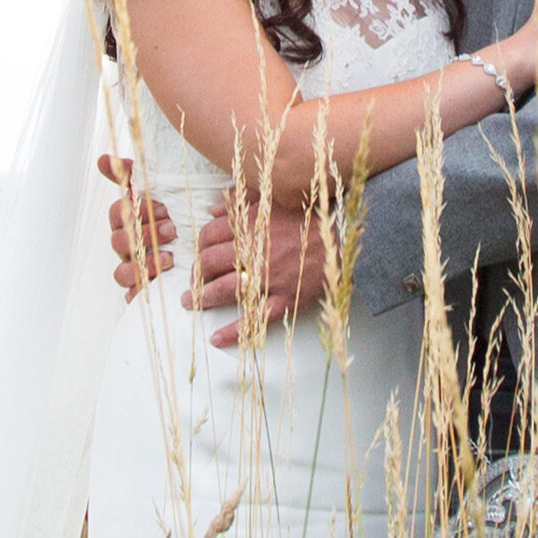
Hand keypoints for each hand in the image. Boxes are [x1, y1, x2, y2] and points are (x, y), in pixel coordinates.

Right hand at [99, 159, 178, 296]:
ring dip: (146, 262)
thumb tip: (102, 159)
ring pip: (122, 270)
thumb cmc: (186, 216)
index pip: (116, 213)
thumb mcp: (170, 192)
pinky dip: (143, 289)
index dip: (135, 211)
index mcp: (132, 220)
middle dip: (145, 235)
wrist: (212, 249)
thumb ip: (135, 175)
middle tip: (172, 229)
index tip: (163, 207)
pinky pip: (132, 294)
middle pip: (118, 241)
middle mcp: (129, 245)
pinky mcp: (144, 290)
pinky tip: (162, 280)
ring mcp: (135, 268)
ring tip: (171, 257)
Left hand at [187, 199, 336, 346]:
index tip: (200, 253)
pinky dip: (233, 331)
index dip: (199, 246)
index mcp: (251, 224)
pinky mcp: (284, 299)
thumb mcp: (274, 199)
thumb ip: (242, 201)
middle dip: (196, 273)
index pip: (208, 236)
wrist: (345, 236)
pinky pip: (254, 318)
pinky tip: (216, 338)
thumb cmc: (311, 216)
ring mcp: (268, 277)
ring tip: (192, 302)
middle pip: (209, 263)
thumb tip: (214, 209)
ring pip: (224, 290)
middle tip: (194, 280)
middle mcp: (254, 250)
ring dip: (203, 298)